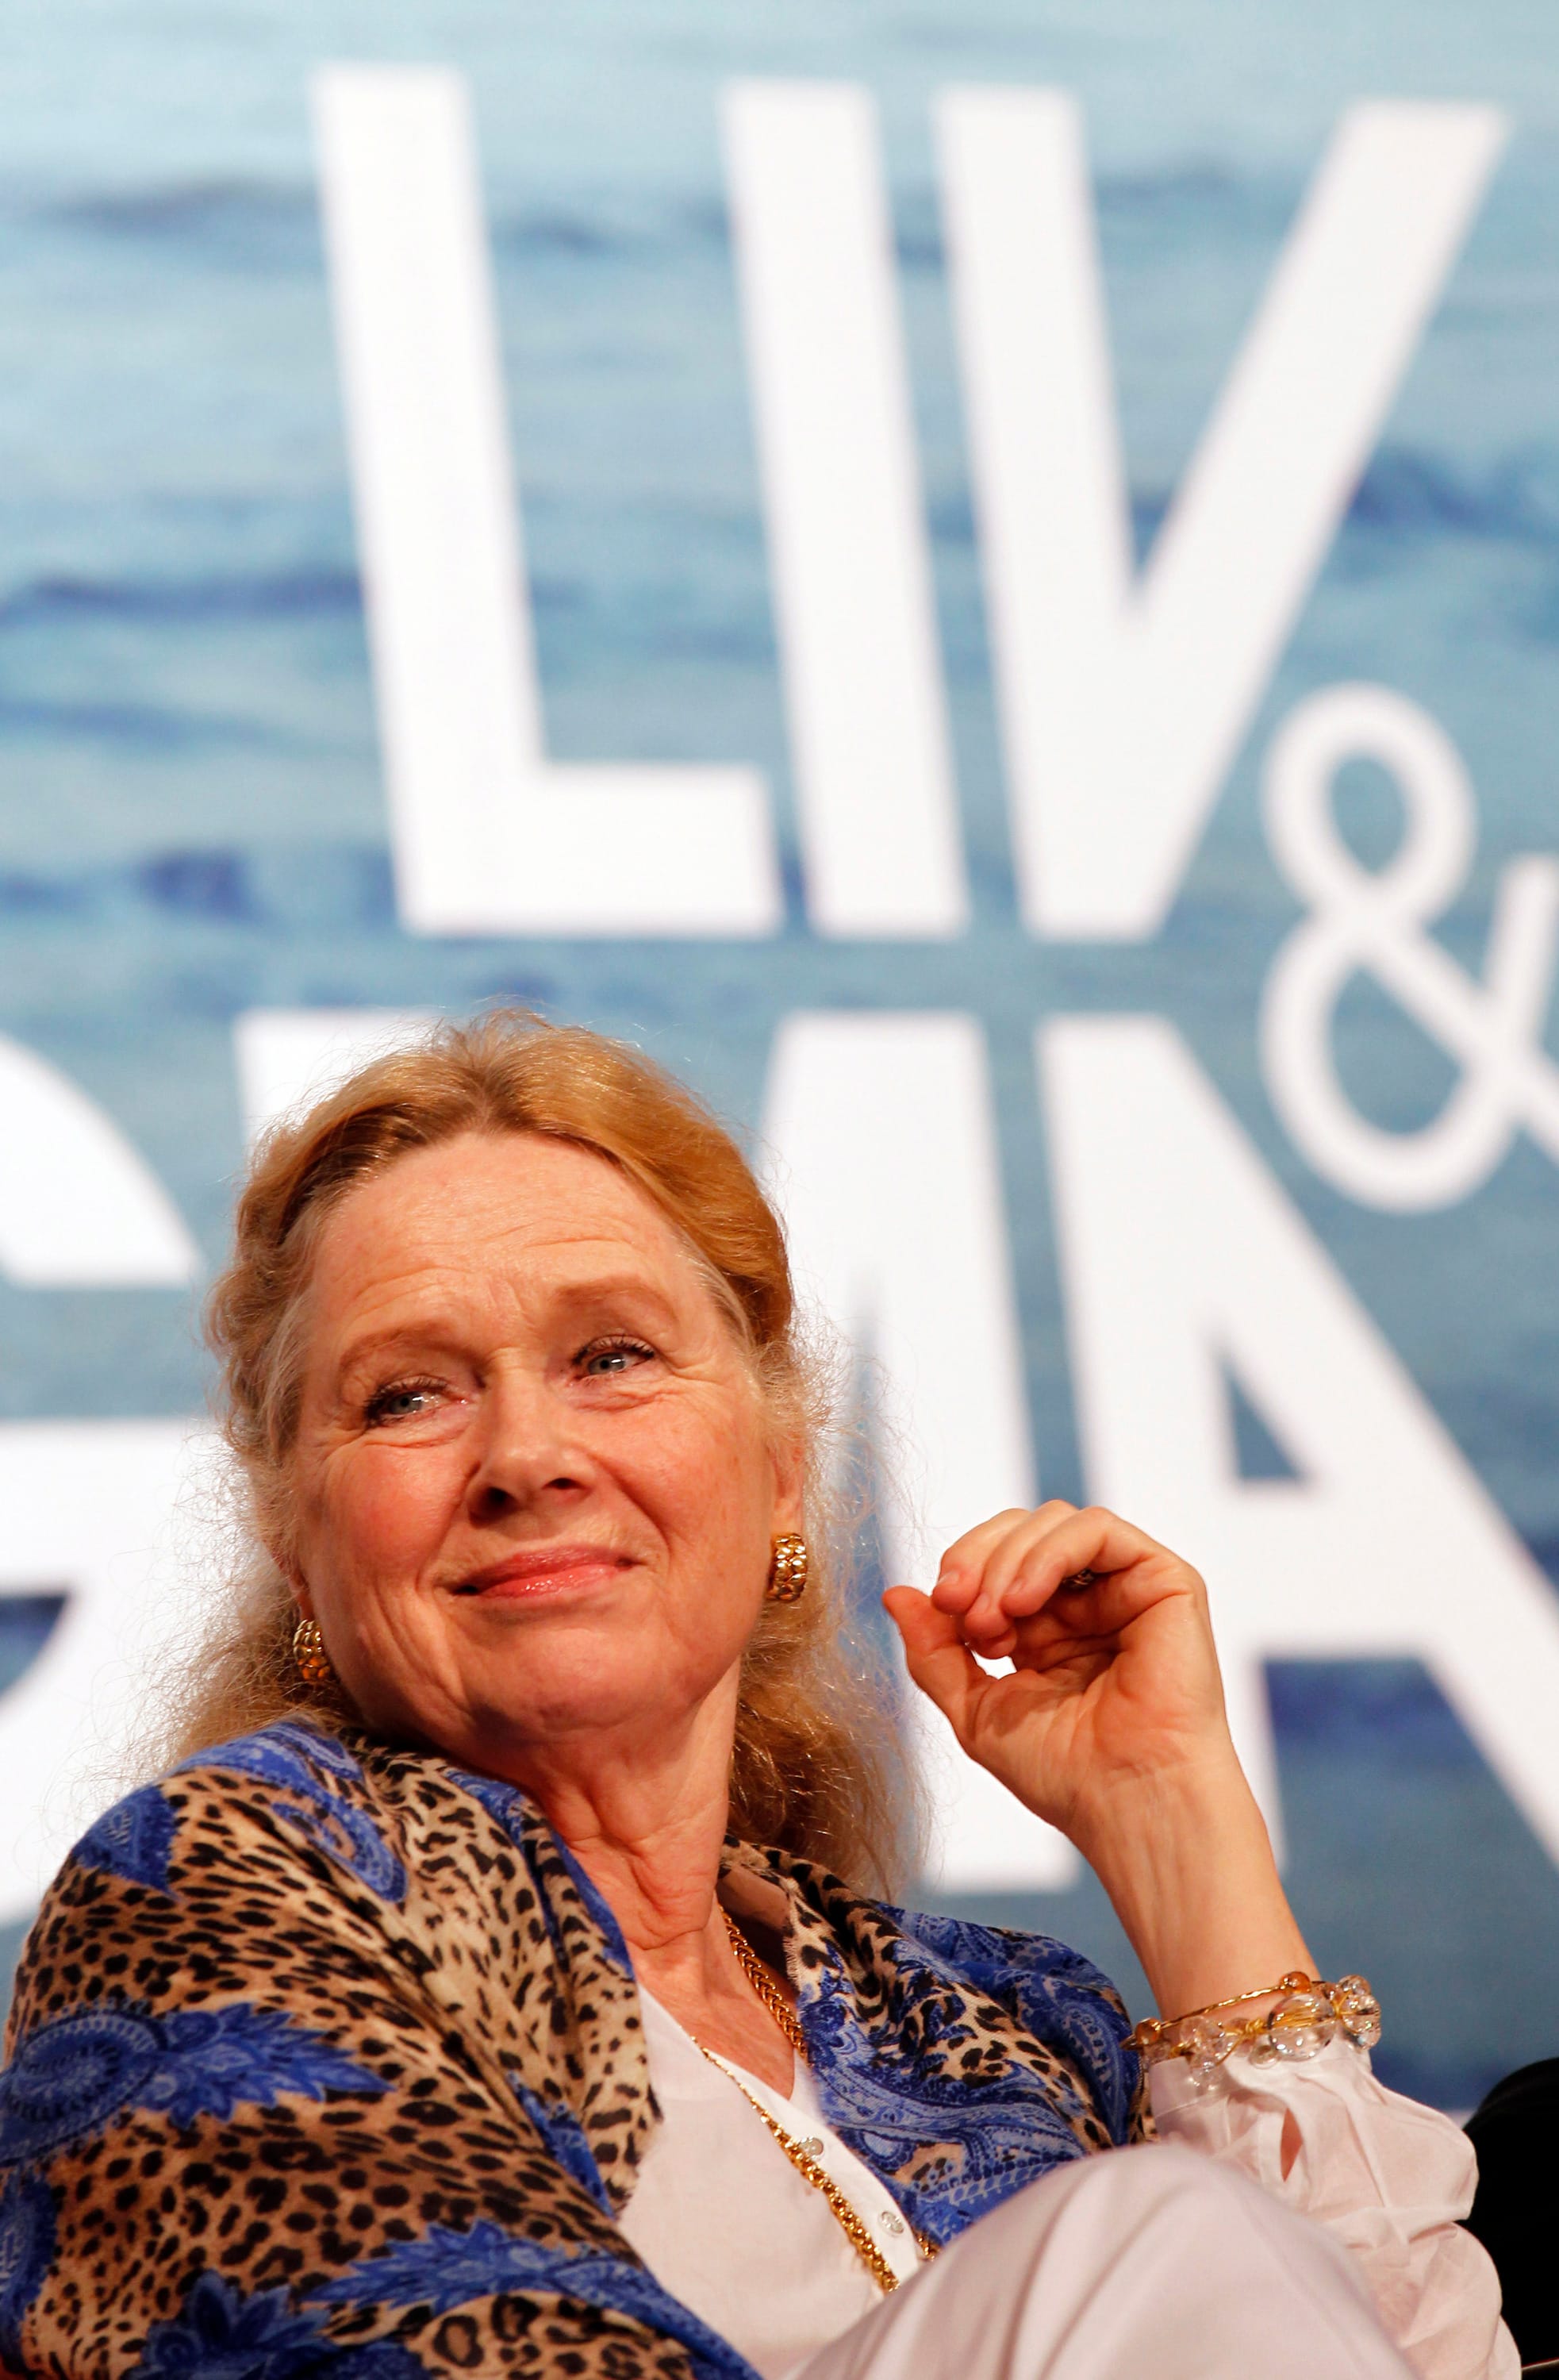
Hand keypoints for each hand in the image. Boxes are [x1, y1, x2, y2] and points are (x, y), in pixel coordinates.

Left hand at [883, 1502, 1311, 2013]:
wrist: (1128, 1801)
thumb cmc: (1064, 1771)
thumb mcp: (975, 1709)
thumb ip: (935, 1651)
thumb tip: (895, 1593)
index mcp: (1049, 1627)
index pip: (995, 1557)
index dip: (962, 1567)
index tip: (940, 1605)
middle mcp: (1089, 1601)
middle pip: (1020, 1529)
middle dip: (977, 1558)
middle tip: (958, 1607)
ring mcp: (1127, 1587)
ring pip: (1054, 1522)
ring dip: (1007, 1560)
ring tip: (995, 1621)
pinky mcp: (1164, 1581)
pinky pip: (1098, 1529)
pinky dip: (1049, 1553)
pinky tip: (1025, 1601)